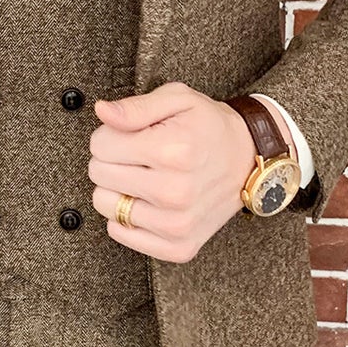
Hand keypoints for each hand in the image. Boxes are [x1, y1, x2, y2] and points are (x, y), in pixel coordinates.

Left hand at [88, 81, 282, 261]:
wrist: (248, 160)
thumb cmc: (209, 127)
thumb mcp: (177, 100)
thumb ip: (135, 107)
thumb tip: (102, 112)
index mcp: (173, 151)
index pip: (100, 145)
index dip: (111, 135)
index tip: (132, 135)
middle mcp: (175, 192)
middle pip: (99, 174)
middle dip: (111, 159)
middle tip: (139, 155)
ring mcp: (177, 223)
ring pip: (105, 204)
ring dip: (116, 188)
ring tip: (143, 177)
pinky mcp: (179, 246)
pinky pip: (120, 232)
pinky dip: (126, 216)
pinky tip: (147, 201)